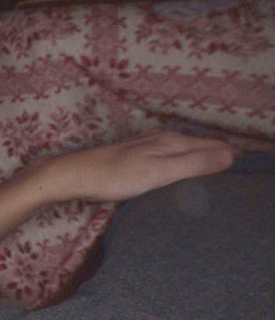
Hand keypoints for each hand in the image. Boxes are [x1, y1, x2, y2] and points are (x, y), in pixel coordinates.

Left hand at [48, 129, 233, 201]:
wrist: (74, 176)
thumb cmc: (115, 176)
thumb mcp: (159, 173)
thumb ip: (193, 164)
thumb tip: (231, 155)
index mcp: (173, 141)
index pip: (215, 146)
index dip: (230, 158)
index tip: (244, 175)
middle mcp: (163, 139)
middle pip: (201, 147)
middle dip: (219, 158)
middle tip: (235, 180)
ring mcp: (148, 146)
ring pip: (185, 151)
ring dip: (201, 162)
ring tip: (216, 179)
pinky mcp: (137, 157)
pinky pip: (170, 158)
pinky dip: (182, 166)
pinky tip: (181, 178)